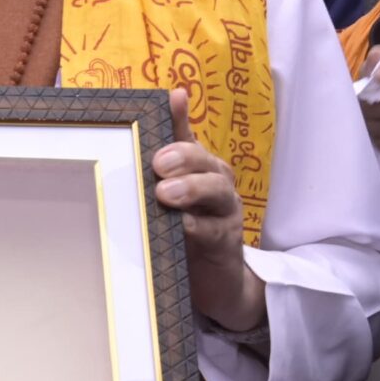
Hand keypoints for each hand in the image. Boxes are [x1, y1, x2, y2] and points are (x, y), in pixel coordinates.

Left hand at [154, 88, 263, 332]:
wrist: (217, 282)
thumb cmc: (187, 230)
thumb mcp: (171, 196)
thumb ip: (161, 160)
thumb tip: (154, 116)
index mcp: (200, 167)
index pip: (189, 137)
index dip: (181, 117)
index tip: (173, 98)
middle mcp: (217, 184)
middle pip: (206, 161)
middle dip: (184, 158)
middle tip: (158, 164)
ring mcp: (225, 213)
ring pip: (216, 191)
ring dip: (191, 189)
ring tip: (166, 194)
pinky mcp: (225, 243)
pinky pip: (213, 231)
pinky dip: (196, 228)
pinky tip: (180, 226)